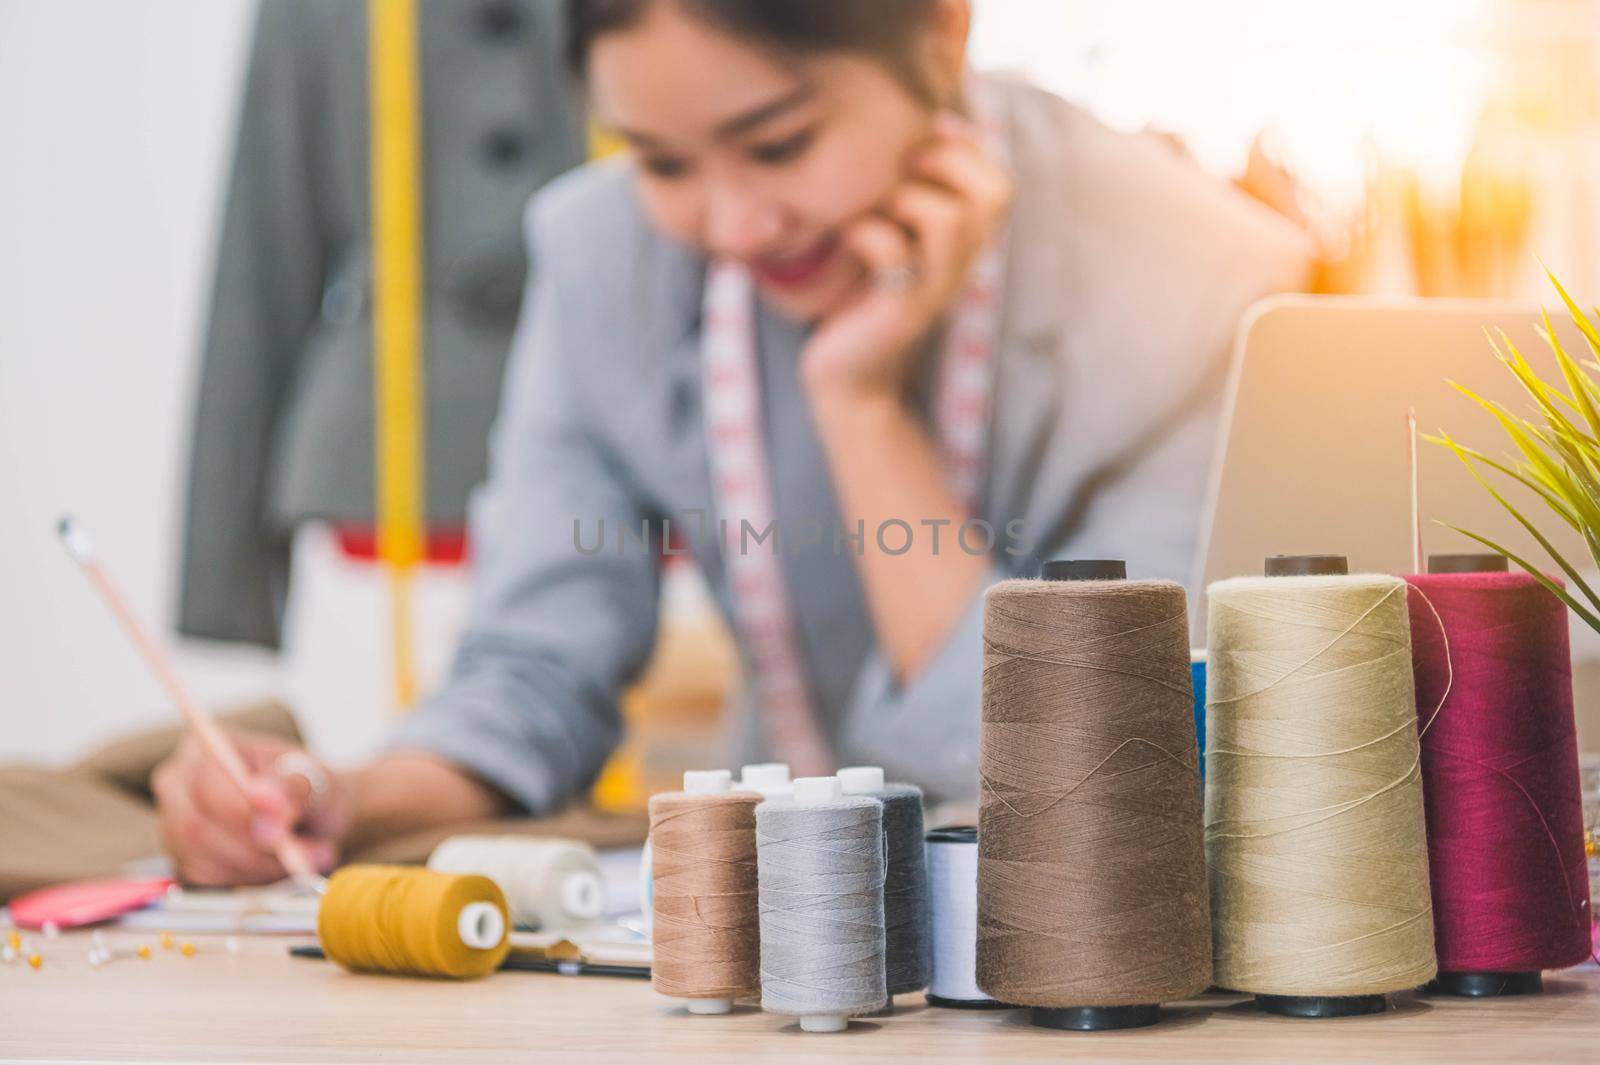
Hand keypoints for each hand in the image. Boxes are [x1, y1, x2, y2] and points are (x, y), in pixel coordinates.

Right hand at [152, 731, 347, 886]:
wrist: (313, 811)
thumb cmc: (308, 785)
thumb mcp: (313, 777)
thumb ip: (290, 786)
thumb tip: (262, 801)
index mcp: (205, 747)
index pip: (206, 787)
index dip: (243, 816)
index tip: (284, 833)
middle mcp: (178, 785)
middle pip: (194, 828)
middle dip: (253, 850)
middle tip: (306, 854)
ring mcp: (174, 825)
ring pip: (203, 861)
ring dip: (260, 868)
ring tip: (306, 856)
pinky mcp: (185, 860)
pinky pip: (208, 881)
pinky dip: (251, 880)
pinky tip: (280, 865)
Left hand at [801, 110, 1012, 402]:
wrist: (846, 381)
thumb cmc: (859, 304)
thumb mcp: (889, 245)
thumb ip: (903, 202)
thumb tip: (902, 139)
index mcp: (961, 249)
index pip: (1002, 187)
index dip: (972, 150)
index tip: (928, 133)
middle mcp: (958, 268)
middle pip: (992, 196)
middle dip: (947, 163)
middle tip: (904, 165)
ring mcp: (932, 291)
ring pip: (951, 221)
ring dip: (908, 197)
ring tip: (877, 206)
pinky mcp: (898, 312)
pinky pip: (894, 255)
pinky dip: (866, 233)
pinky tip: (847, 237)